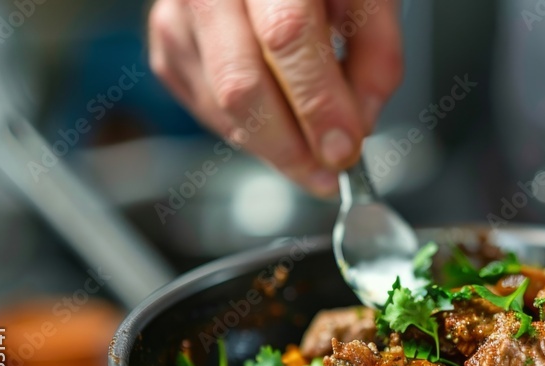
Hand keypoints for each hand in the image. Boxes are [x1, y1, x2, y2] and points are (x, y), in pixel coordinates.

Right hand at [148, 0, 403, 194]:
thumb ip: (377, 54)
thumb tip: (359, 125)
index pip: (287, 36)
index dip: (317, 102)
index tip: (343, 148)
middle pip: (241, 83)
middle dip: (290, 146)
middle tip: (328, 171)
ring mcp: (178, 13)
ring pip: (221, 106)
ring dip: (273, 146)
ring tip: (311, 149)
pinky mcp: (167, 42)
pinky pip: (207, 109)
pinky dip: (249, 131)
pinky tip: (278, 120)